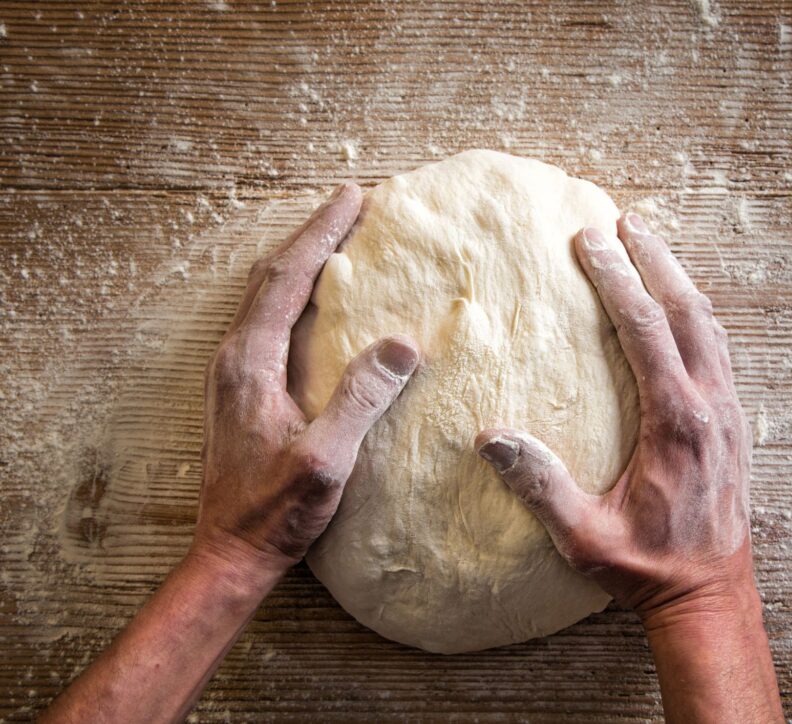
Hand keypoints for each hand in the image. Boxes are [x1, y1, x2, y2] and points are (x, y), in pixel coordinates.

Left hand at [195, 183, 419, 575]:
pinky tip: (316, 299)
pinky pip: (267, 320)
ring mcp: (233, 373)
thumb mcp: (326, 459)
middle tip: (350, 204)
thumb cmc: (275, 510)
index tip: (353, 197)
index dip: (321, 234)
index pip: (287, 278)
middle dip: (312, 235)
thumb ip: (360, 398)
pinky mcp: (240, 389)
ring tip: (336, 239)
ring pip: (266, 296)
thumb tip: (400, 344)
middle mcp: (233, 358)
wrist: (231, 550)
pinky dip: (294, 292)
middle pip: (271, 276)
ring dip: (300, 260)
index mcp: (249, 363)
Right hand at [475, 213, 751, 619]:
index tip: (591, 240)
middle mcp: (711, 408)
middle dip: (654, 260)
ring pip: (711, 326)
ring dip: (680, 282)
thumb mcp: (584, 539)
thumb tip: (491, 438)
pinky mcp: (735, 426)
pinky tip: (680, 309)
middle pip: (688, 311)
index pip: (646, 331)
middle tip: (624, 222)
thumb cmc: (647, 570)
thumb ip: (541, 486)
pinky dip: (697, 316)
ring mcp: (730, 414)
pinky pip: (719, 351)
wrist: (711, 596)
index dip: (618, 280)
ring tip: (651, 248)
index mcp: (677, 424)